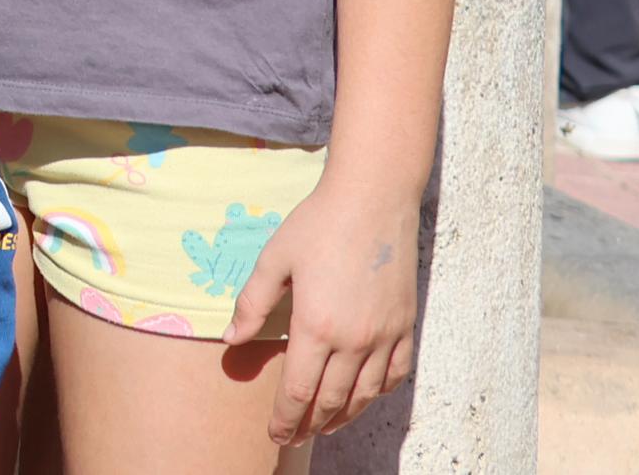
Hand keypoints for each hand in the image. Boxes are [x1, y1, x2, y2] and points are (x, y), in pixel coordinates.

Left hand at [229, 174, 421, 443]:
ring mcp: (385, 336)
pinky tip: (364, 396)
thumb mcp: (273, 260)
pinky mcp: (406, 326)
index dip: (285, 418)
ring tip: (324, 425)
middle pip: (332, 400)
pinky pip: (395, 374)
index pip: (299, 391)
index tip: (274, 436)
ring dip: (343, 416)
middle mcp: (355, 340)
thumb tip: (231, 340)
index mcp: (317, 326)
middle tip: (293, 437)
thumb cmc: (317, 225)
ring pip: (365, 394)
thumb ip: (253, 304)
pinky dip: (378, 392)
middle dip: (310, 425)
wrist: (373, 201)